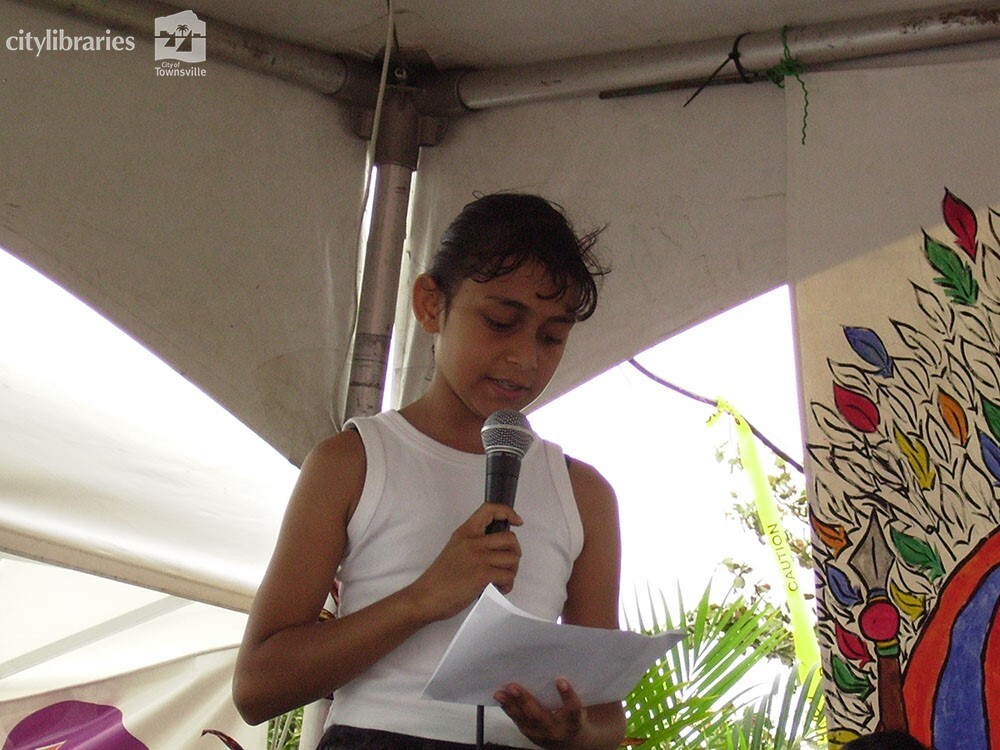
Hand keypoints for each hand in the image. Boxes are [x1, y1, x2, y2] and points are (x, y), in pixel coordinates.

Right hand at [407, 503, 521, 621]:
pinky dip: (507, 585)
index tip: (516, 521)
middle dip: (514, 552)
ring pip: (513, 559)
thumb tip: (498, 547)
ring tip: (500, 579)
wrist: (427, 596)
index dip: (507, 512)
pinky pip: (508, 576)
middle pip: (510, 539)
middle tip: (506, 564)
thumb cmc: (440, 577)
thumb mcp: (455, 548)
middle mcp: (473, 541)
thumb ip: (474, 542)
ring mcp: (479, 558)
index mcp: (465, 532)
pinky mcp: (483, 575)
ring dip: (511, 571)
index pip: (489, 510)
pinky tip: (497, 588)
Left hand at [494, 679, 584, 749]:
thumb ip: (569, 693)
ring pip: (524, 719)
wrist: (567, 741)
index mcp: (573, 721)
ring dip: (510, 705)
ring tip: (499, 693)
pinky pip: (517, 720)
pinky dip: (508, 708)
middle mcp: (556, 729)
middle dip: (525, 700)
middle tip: (513, 686)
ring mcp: (540, 733)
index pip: (573, 709)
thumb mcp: (577, 706)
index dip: (567, 695)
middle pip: (540, 716)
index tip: (560, 680)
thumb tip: (559, 664)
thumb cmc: (572, 716)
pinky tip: (500, 697)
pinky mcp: (529, 733)